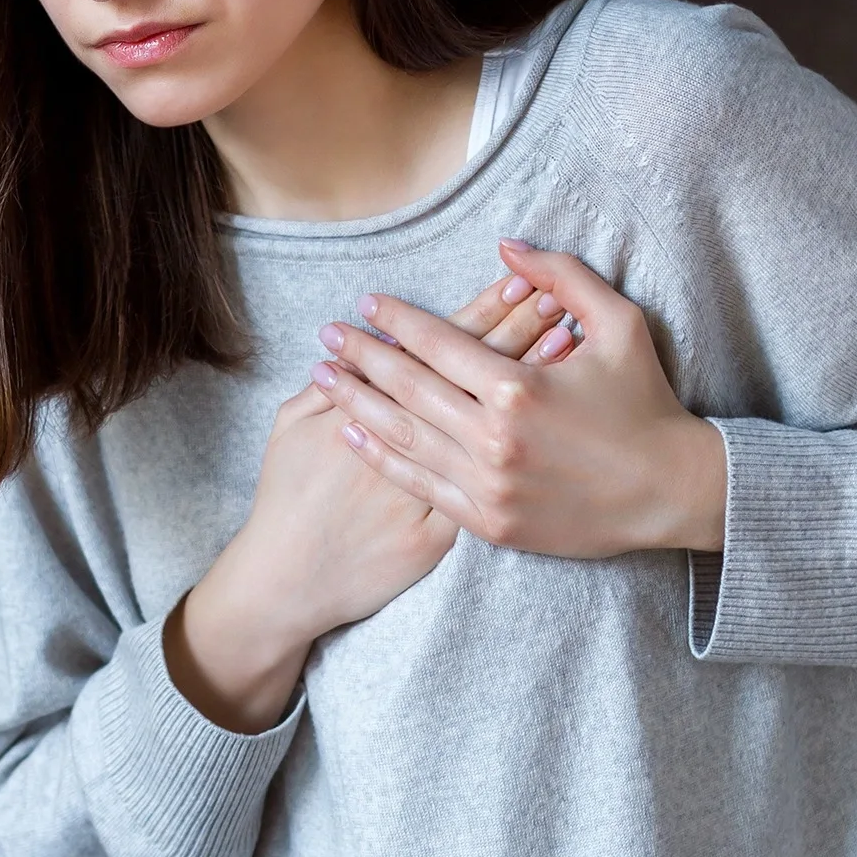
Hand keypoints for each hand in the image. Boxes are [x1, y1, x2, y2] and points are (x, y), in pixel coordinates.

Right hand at [165, 270, 578, 732]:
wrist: (292, 578)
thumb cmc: (287, 498)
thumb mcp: (288, 429)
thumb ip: (321, 381)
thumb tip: (345, 344)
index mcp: (386, 408)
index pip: (443, 348)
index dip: (479, 312)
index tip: (513, 278)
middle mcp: (423, 444)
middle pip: (482, 374)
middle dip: (518, 326)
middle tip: (556, 289)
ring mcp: (453, 488)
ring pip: (505, 417)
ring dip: (536, 369)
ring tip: (569, 327)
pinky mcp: (470, 525)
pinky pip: (524, 462)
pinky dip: (542, 433)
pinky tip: (567, 407)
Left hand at [311, 238, 726, 559]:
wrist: (669, 492)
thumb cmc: (646, 403)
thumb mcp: (621, 325)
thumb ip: (564, 277)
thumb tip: (507, 248)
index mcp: (519, 387)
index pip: (437, 343)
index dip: (396, 320)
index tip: (366, 303)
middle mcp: (493, 438)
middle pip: (407, 388)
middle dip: (360, 357)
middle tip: (327, 335)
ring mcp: (487, 485)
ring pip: (403, 436)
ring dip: (356, 403)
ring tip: (321, 379)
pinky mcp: (489, 522)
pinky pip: (420, 484)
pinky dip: (381, 457)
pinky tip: (352, 434)